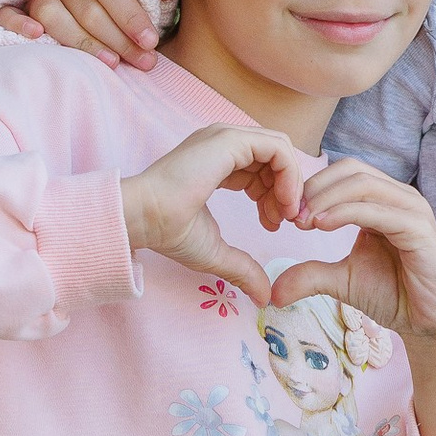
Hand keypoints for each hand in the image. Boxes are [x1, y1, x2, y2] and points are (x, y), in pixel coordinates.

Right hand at [0, 0, 176, 67]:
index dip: (130, 14)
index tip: (151, 41)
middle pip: (87, 7)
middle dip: (119, 38)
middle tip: (144, 63)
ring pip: (53, 15)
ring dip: (82, 42)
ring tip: (111, 63)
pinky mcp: (12, 6)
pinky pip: (7, 13)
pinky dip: (18, 23)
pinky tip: (37, 37)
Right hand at [120, 125, 308, 304]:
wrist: (145, 218)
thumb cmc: (170, 230)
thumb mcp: (216, 252)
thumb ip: (242, 268)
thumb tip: (264, 297)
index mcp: (218, 161)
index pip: (262, 167)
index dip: (275, 194)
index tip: (273, 224)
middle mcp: (224, 144)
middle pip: (274, 158)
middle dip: (285, 190)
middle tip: (283, 221)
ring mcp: (226, 138)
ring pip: (280, 149)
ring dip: (290, 183)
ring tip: (284, 215)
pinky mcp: (230, 141)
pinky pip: (278, 149)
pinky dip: (289, 175)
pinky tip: (282, 204)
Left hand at [273, 157, 435, 435]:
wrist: (428, 324)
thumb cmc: (392, 295)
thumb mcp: (342, 281)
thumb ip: (310, 275)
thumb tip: (272, 291)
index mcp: (383, 200)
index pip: (344, 172)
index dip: (312, 186)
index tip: (285, 214)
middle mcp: (400, 197)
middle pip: (352, 170)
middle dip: (316, 188)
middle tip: (289, 215)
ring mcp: (413, 210)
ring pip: (363, 184)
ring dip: (326, 198)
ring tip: (301, 221)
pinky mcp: (420, 230)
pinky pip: (378, 210)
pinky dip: (346, 213)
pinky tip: (321, 226)